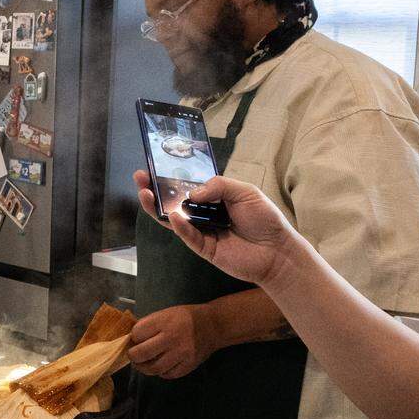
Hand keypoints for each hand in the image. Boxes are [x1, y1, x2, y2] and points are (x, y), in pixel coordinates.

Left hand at [128, 304, 216, 378]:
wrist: (213, 325)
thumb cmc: (185, 317)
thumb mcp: (165, 313)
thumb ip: (149, 325)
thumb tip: (132, 339)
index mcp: (164, 322)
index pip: (137, 334)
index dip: (133, 337)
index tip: (136, 339)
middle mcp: (172, 338)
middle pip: (142, 353)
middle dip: (133, 356)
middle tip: (134, 355)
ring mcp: (181, 354)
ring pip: (154, 368)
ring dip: (144, 368)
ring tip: (143, 364)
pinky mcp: (188, 365)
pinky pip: (168, 374)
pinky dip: (161, 372)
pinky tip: (161, 366)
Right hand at [134, 170, 296, 285]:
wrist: (277, 250)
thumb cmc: (265, 219)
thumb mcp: (245, 191)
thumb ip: (218, 186)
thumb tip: (192, 193)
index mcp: (214, 198)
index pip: (187, 186)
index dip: (170, 178)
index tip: (153, 167)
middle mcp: (204, 214)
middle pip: (174, 202)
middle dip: (155, 190)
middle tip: (140, 178)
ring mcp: (202, 232)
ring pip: (174, 220)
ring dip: (158, 208)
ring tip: (145, 194)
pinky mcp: (204, 248)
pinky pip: (188, 236)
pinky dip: (180, 226)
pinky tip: (173, 215)